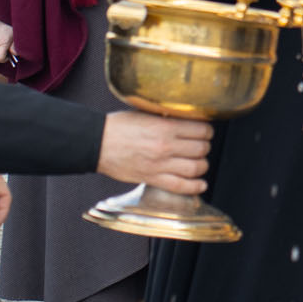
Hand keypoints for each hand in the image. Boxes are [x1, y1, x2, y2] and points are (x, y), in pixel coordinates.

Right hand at [98, 109, 214, 193]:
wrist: (96, 143)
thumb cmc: (117, 127)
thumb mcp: (145, 114)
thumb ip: (166, 119)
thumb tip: (184, 120)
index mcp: (165, 127)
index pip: (201, 129)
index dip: (206, 130)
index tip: (204, 131)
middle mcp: (166, 146)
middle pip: (201, 149)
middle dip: (205, 146)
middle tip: (201, 146)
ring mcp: (160, 164)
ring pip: (195, 168)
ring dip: (202, 166)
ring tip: (199, 163)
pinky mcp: (152, 179)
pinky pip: (181, 186)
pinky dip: (195, 187)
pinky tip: (200, 184)